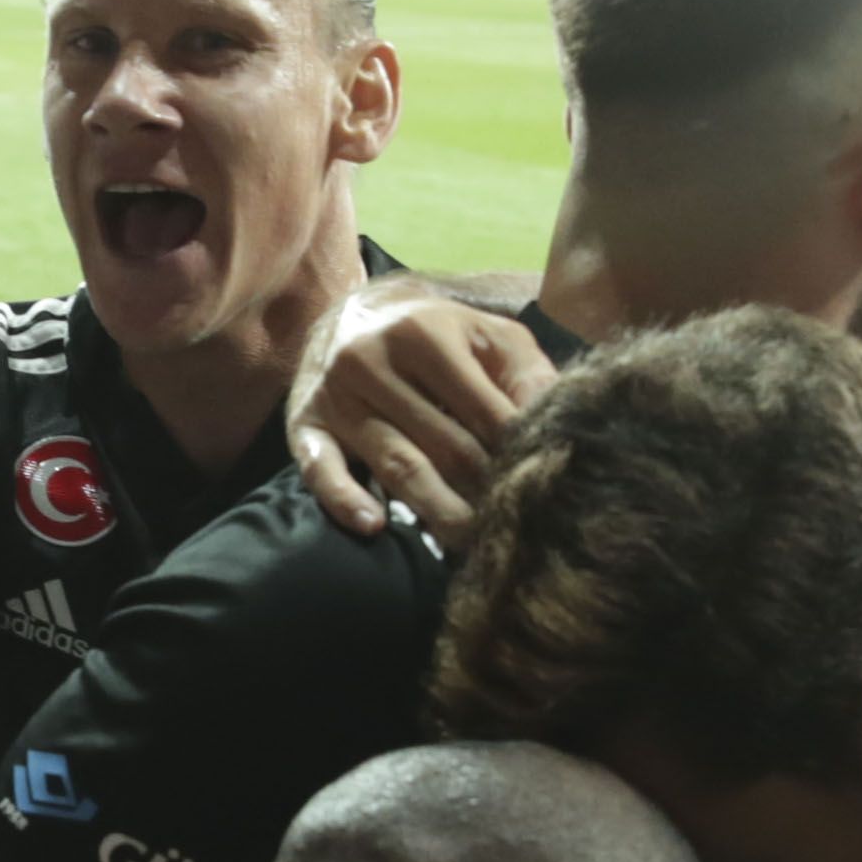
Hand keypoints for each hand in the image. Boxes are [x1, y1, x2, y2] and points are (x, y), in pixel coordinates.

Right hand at [287, 279, 555, 539]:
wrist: (350, 316)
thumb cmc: (436, 336)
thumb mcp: (486, 337)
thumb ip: (527, 374)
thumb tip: (556, 423)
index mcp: (423, 334)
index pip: (484, 411)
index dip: (517, 454)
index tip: (540, 488)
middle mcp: (372, 360)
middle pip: (444, 445)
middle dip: (485, 491)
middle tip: (516, 528)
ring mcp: (335, 396)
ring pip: (397, 464)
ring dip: (437, 509)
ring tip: (472, 545)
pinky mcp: (304, 426)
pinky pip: (321, 469)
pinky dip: (345, 500)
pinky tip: (374, 525)